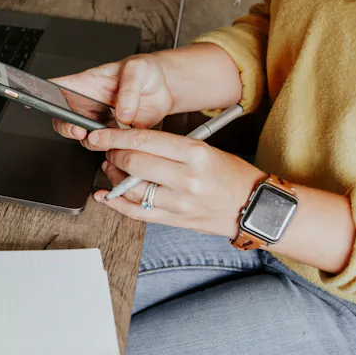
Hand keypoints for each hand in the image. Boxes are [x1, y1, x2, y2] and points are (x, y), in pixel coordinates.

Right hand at [51, 54, 174, 139]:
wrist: (167, 87)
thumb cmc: (146, 71)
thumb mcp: (137, 70)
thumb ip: (128, 91)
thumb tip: (122, 114)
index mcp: (87, 83)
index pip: (58, 88)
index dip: (42, 95)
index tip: (34, 100)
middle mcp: (90, 105)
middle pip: (65, 119)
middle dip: (66, 127)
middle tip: (77, 129)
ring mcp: (102, 122)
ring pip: (86, 137)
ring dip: (92, 141)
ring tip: (103, 136)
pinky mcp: (118, 135)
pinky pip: (111, 147)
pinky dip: (115, 149)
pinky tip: (121, 143)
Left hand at [84, 128, 266, 237]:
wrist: (255, 207)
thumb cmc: (232, 175)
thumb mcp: (206, 149)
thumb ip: (170, 146)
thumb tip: (133, 141)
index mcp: (195, 154)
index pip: (144, 140)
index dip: (115, 137)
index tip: (100, 135)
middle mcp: (186, 179)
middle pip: (133, 163)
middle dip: (113, 154)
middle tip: (108, 150)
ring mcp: (179, 203)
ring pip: (130, 189)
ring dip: (113, 177)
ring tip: (111, 168)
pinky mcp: (174, 220)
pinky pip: (136, 213)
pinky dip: (115, 204)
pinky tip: (104, 195)